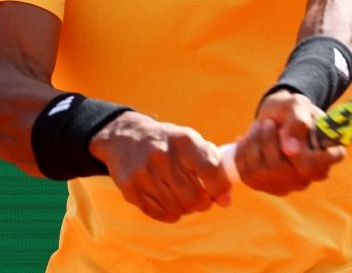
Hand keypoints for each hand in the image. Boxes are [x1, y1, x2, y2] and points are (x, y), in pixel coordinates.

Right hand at [90, 111, 231, 222]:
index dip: (220, 188)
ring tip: (184, 197)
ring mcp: (144, 173)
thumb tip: (226, 201)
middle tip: (201, 197)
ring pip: (178, 209)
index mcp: (184, 141)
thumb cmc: (169, 143)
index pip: (211, 173)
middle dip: (203, 203)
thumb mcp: (192, 144)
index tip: (218, 190)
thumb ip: (214, 169)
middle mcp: (163, 156)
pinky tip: (169, 202)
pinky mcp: (130, 189)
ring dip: (187, 209)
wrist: (126, 137)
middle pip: (195, 198)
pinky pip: (160, 214)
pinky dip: (170, 214)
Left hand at [233, 90, 344, 195]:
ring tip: (259, 128)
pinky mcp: (269, 187)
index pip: (310, 166)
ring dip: (254, 144)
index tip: (279, 127)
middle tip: (267, 123)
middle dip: (266, 140)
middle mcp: (311, 177)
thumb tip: (291, 150)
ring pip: (260, 171)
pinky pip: (247, 175)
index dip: (292, 149)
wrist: (277, 115)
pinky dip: (242, 153)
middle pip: (279, 168)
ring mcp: (290, 185)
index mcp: (328, 156)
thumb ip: (298, 123)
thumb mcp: (297, 105)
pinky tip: (247, 140)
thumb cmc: (291, 109)